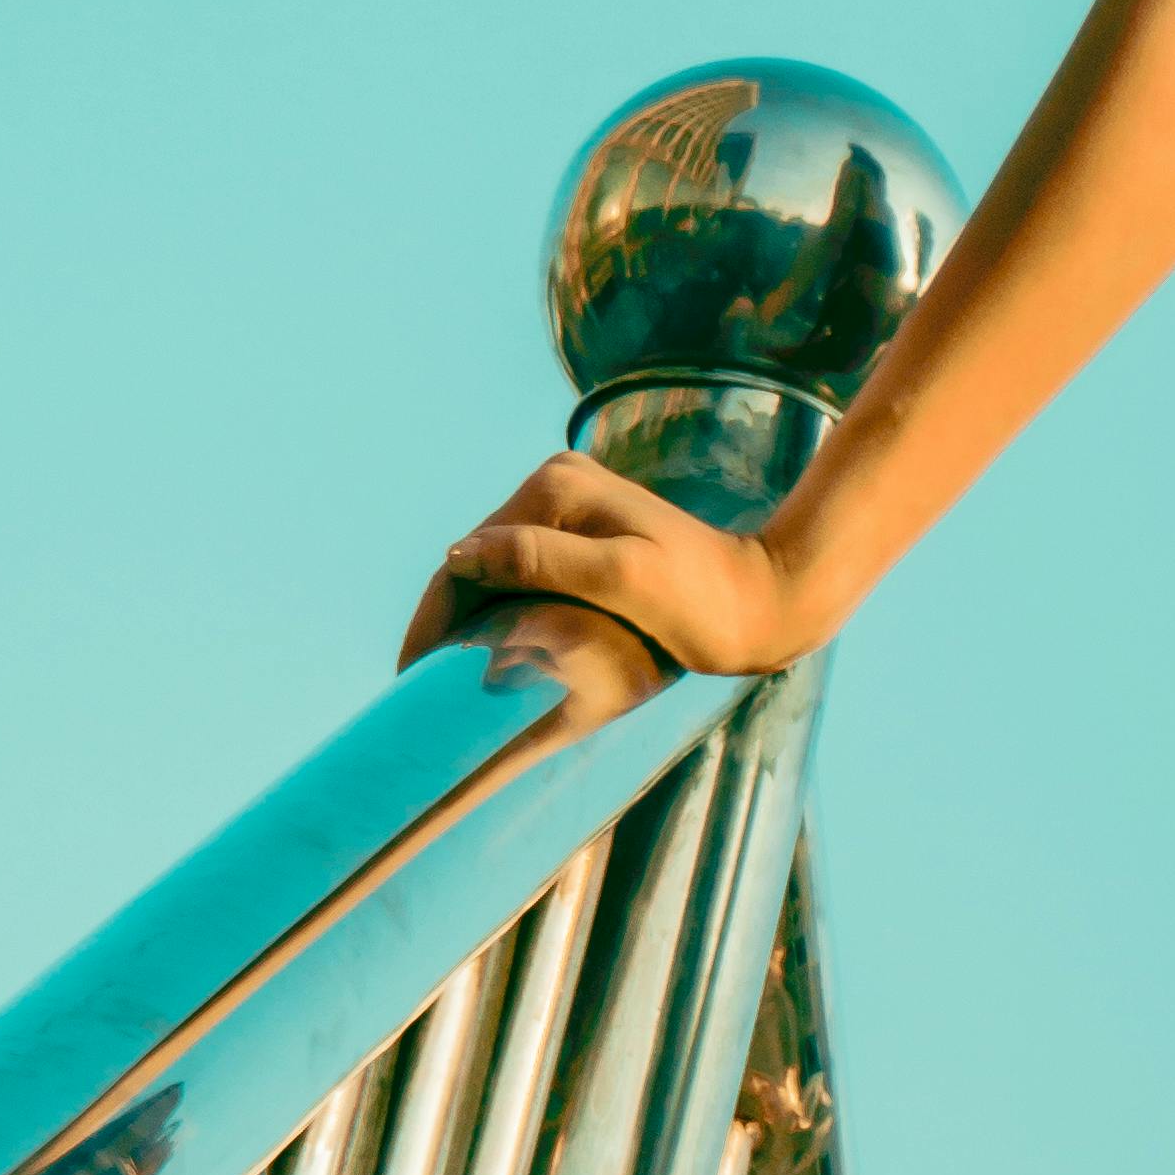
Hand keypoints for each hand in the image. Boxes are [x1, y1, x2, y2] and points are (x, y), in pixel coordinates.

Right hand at [397, 454, 807, 684]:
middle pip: (477, 560)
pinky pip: (526, 572)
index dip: (432, 620)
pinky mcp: (589, 532)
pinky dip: (500, 611)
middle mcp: (556, 484)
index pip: (468, 557)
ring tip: (439, 680)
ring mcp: (572, 506)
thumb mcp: (622, 579)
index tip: (407, 680)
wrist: (767, 601)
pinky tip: (484, 652)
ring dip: (467, 620)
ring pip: (497, 569)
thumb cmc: (703, 601)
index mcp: (556, 488)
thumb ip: (543, 560)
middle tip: (413, 690)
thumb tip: (461, 554)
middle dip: (443, 622)